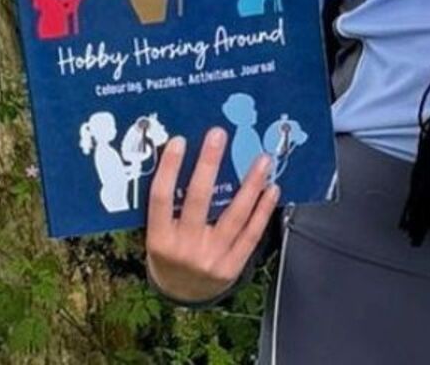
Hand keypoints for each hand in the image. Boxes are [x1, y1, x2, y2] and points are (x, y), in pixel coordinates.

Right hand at [145, 127, 279, 302]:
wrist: (183, 294)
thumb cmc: (170, 253)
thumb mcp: (159, 234)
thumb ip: (168, 205)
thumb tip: (184, 157)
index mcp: (159, 240)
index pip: (161, 198)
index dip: (169, 169)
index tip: (180, 141)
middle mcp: (185, 249)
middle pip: (198, 201)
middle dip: (209, 164)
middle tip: (219, 134)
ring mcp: (211, 258)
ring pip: (234, 216)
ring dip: (250, 184)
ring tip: (262, 159)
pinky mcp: (233, 266)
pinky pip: (251, 234)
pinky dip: (263, 210)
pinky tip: (271, 189)